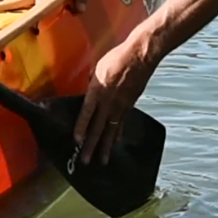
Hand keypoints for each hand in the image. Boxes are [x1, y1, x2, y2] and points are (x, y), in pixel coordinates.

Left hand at [74, 37, 156, 165]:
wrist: (141, 56)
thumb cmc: (117, 58)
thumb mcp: (98, 69)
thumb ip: (91, 83)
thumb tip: (88, 91)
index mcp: (98, 92)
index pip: (87, 114)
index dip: (81, 128)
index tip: (76, 141)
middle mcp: (109, 102)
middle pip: (98, 128)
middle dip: (91, 145)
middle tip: (85, 161)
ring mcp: (121, 106)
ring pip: (111, 130)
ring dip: (105, 146)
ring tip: (102, 160)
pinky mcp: (130, 105)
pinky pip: (121, 124)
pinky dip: (117, 134)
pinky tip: (115, 143)